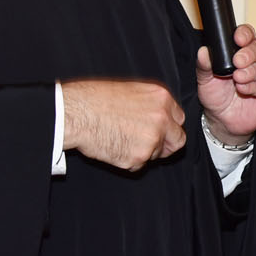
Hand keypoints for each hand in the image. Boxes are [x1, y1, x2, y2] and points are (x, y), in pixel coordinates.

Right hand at [62, 78, 185, 170]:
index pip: (179, 120)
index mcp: (162, 98)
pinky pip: (139, 165)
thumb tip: (160, 117)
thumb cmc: (95, 99)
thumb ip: (152, 105)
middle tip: (150, 145)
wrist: (76, 112)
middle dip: (166, 145)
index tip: (162, 132)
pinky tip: (114, 147)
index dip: (168, 127)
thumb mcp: (132, 90)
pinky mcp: (139, 157)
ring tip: (120, 139)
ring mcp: (152, 139)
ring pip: (156, 154)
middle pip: (177, 140)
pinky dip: (128, 161)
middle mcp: (162, 118)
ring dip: (143, 152)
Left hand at [198, 24, 255, 146]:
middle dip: (249, 54)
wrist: (223, 120)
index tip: (237, 38)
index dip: (245, 34)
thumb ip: (204, 65)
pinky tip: (244, 89)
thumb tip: (203, 51)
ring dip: (252, 71)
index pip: (248, 35)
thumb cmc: (217, 96)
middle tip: (237, 61)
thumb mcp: (205, 80)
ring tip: (238, 78)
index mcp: (243, 51)